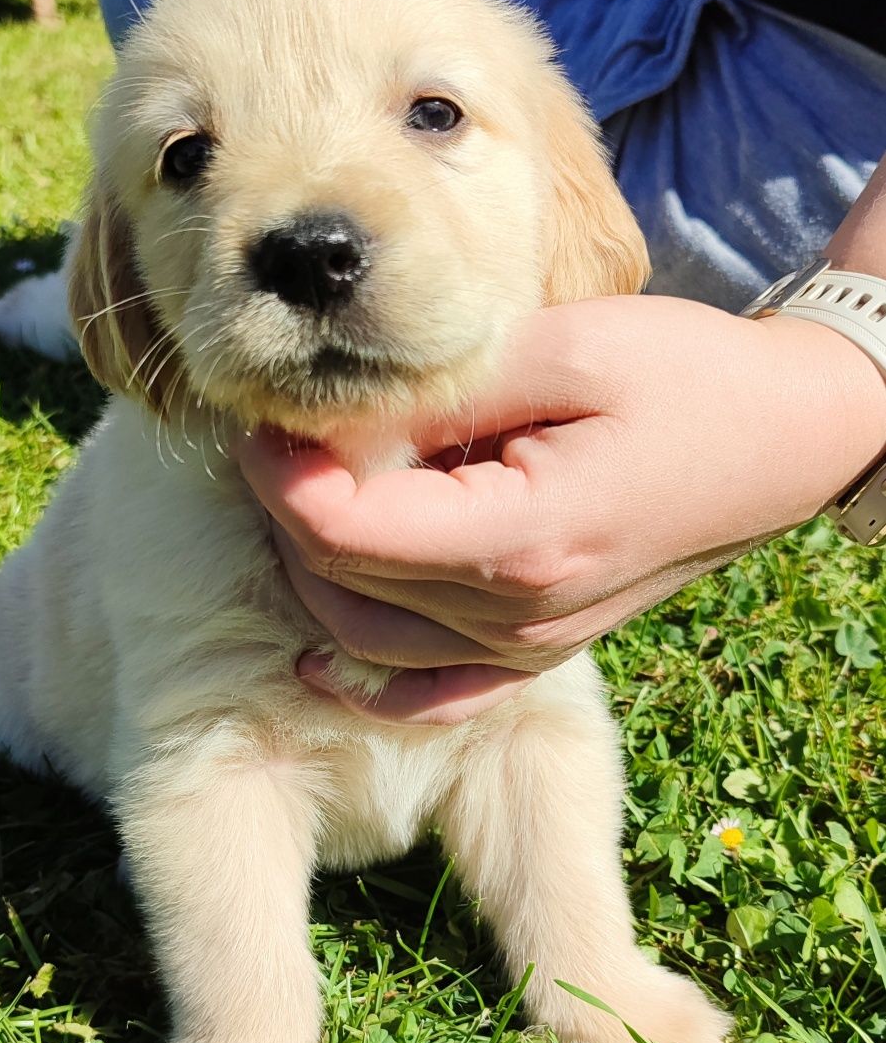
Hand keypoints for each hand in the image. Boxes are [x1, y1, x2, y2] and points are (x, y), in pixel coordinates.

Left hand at [239, 294, 885, 723]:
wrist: (780, 440)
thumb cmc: (687, 378)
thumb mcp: (567, 350)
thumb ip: (445, 390)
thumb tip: (335, 418)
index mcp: (524, 539)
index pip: (349, 530)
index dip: (281, 474)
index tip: (261, 416)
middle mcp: (519, 615)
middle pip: (347, 579)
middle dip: (286, 508)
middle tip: (273, 436)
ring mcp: (529, 645)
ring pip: (367, 634)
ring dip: (312, 568)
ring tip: (300, 494)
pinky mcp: (538, 652)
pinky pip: (428, 692)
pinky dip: (363, 671)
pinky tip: (317, 648)